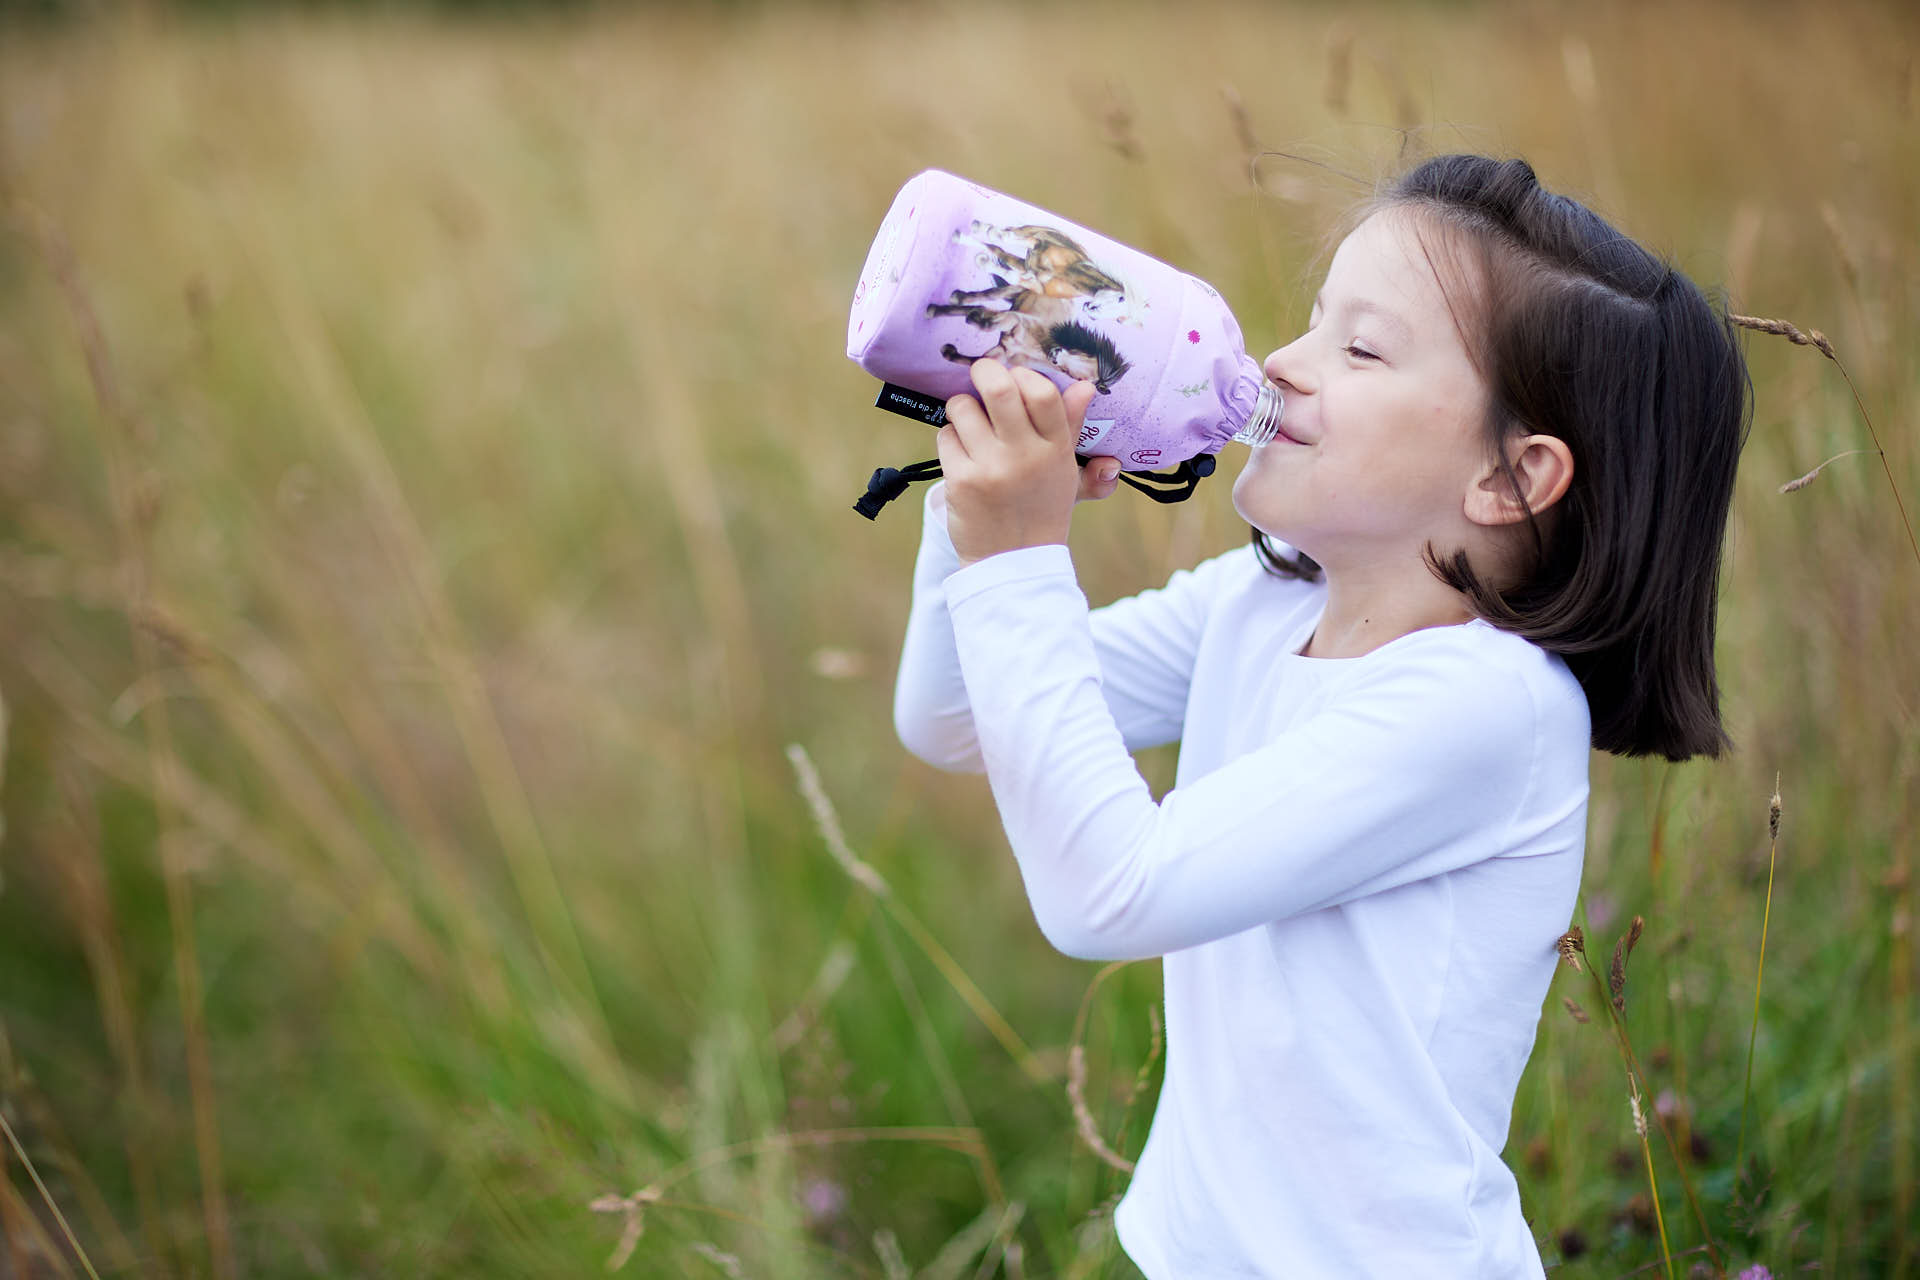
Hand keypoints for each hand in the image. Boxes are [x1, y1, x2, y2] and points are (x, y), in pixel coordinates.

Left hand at [938, 361, 1116, 565]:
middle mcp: (1026, 455)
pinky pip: (945, 436)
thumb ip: (1073, 427)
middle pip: (999, 388)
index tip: (1015, 379)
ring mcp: (992, 468)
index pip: (1042, 392)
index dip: (1023, 375)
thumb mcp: (1065, 471)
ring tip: (970, 424)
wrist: (1014, 563)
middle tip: (980, 374)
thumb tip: (1083, 387)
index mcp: (1056, 449)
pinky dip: (950, 439)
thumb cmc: (1041, 509)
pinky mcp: (962, 481)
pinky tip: (962, 455)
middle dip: (984, 371)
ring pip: (963, 407)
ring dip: (962, 409)